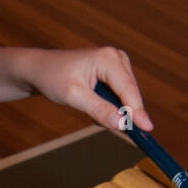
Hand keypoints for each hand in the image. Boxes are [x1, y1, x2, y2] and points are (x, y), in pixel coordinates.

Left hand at [23, 46, 153, 132]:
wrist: (40, 69)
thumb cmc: (53, 78)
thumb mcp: (74, 97)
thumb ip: (99, 110)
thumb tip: (122, 125)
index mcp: (108, 58)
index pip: (128, 89)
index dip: (137, 111)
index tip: (147, 129)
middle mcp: (117, 57)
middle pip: (130, 93)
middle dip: (123, 112)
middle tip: (103, 124)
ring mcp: (117, 63)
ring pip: (126, 96)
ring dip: (113, 109)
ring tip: (87, 107)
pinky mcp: (114, 72)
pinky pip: (119, 95)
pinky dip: (109, 106)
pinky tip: (91, 105)